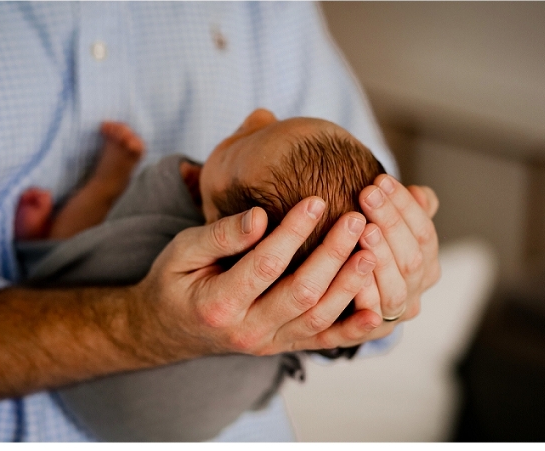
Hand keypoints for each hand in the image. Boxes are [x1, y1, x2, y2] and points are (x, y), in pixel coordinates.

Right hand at [133, 196, 381, 360]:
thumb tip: (259, 216)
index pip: (264, 265)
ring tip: (373, 250)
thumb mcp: (182, 252)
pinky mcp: (284, 345)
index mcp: (218, 304)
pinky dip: (352, 329)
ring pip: (318, 318)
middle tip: (357, 219)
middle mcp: (248, 331)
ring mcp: (270, 343)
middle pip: (301, 293)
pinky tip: (375, 311)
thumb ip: (220, 235)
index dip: (293, 232)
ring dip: (349, 285)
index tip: (316, 200)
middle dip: (332, 254)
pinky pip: (324, 341)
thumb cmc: (175, 282)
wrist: (170, 330)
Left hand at [357, 175, 439, 326]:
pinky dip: (365, 291)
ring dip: (382, 256)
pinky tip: (351, 265)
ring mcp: (396, 314)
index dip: (404, 206)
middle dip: (391, 223)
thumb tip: (421, 194)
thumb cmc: (365, 247)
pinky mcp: (372, 332)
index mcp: (427, 264)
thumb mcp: (387, 227)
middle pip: (412, 259)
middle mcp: (416, 291)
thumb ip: (407, 211)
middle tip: (367, 194)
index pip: (424, 234)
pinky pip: (372, 314)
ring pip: (396, 287)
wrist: (338, 294)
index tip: (381, 180)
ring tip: (364, 228)